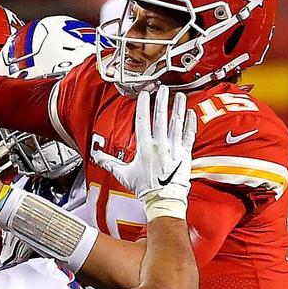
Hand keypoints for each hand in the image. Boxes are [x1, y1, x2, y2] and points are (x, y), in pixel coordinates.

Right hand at [91, 86, 196, 219]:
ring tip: (179, 95)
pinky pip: (188, 134)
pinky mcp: (185, 154)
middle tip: (162, 89)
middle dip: (161, 101)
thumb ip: (110, 163)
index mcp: (144, 147)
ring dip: (177, 107)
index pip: (142, 121)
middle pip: (160, 117)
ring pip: (176, 123)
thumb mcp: (124, 174)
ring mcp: (174, 148)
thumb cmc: (145, 188)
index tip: (144, 95)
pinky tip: (190, 113)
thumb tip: (97, 157)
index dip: (143, 106)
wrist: (163, 199)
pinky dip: (190, 123)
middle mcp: (160, 144)